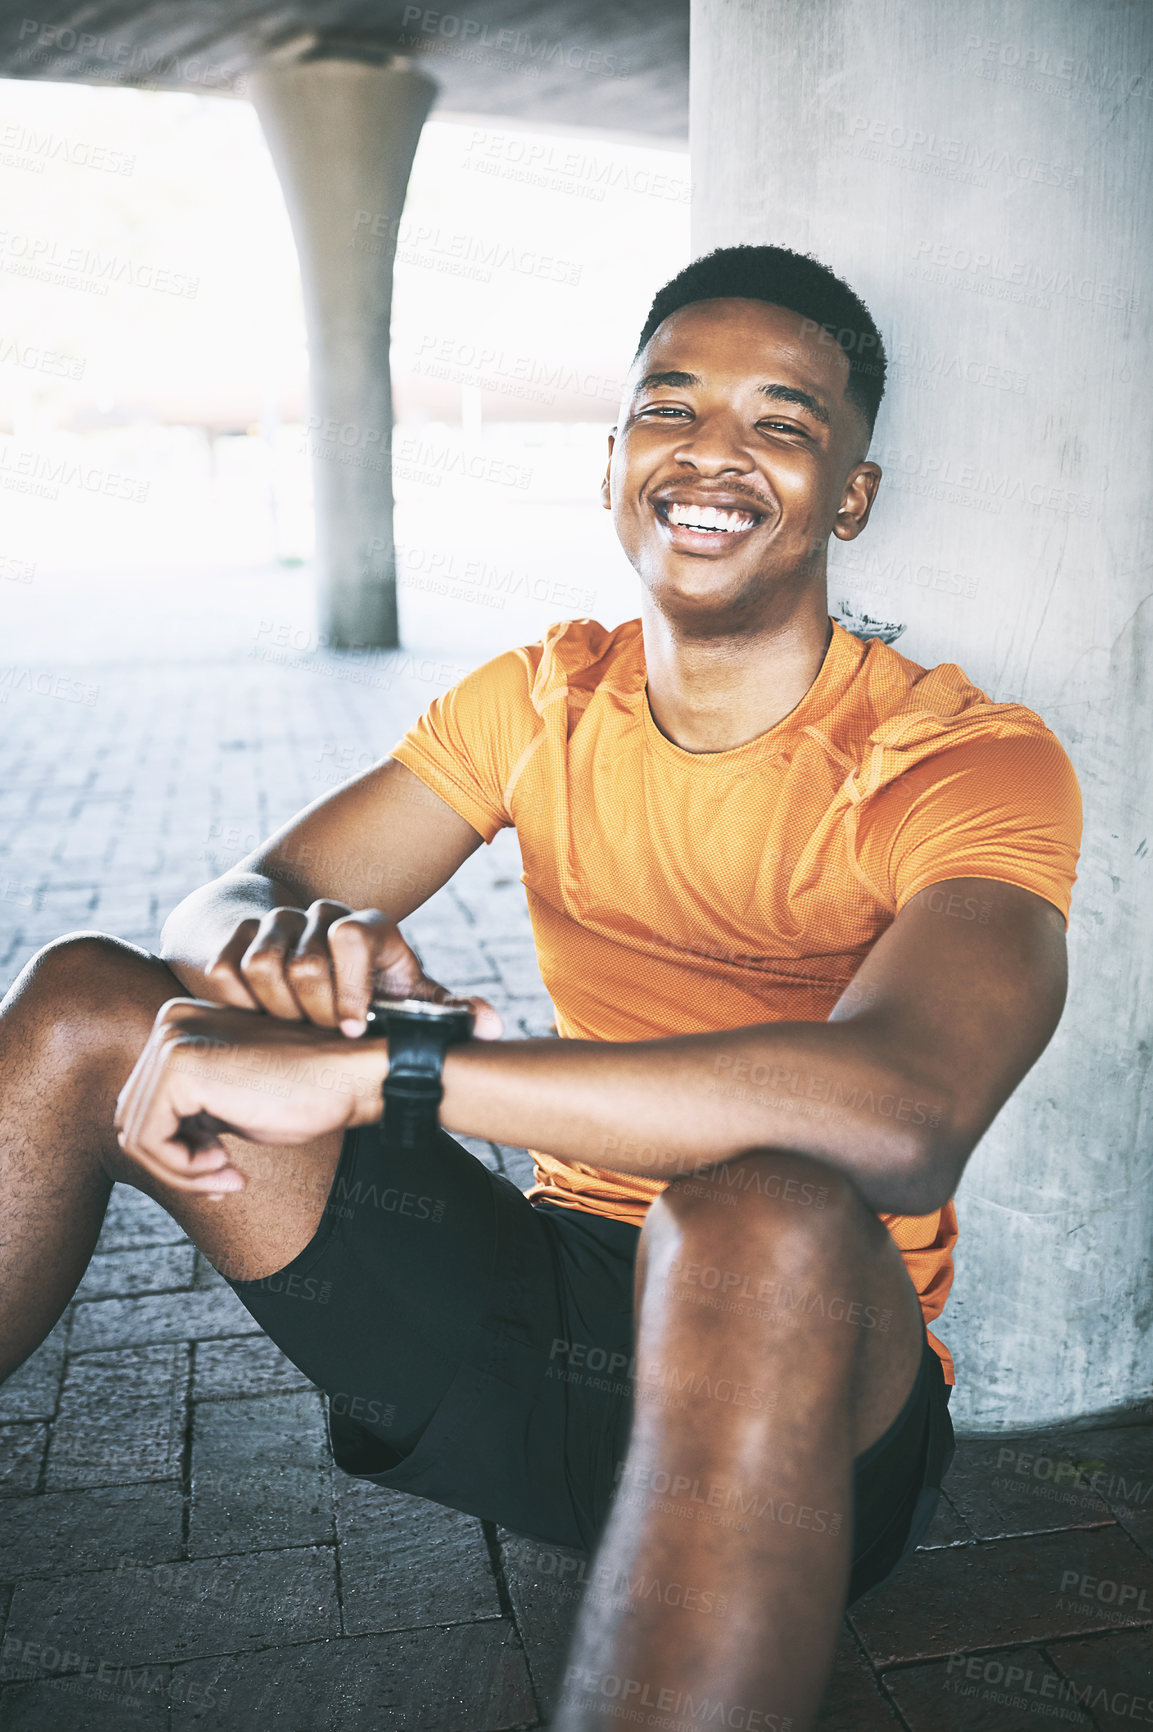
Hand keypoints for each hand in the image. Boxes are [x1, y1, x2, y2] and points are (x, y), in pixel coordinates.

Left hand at [114, 1000, 390, 1194]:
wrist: (350, 1076)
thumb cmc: (306, 1093)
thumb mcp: (231, 1101)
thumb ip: (189, 1112)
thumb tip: (145, 1151)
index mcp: (179, 1025)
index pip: (145, 1102)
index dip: (177, 1150)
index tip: (222, 1171)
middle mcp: (168, 1022)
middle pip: (132, 1117)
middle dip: (176, 1163)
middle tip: (225, 1180)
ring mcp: (172, 1040)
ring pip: (135, 1134)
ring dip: (181, 1171)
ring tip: (228, 1176)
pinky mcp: (180, 1066)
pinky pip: (150, 1140)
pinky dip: (183, 1169)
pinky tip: (227, 1166)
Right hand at [205, 900, 502, 1039]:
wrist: (297, 961)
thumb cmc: (363, 994)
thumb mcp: (405, 1002)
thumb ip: (443, 1015)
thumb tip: (493, 1027)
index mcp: (368, 926)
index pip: (352, 937)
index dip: (351, 991)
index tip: (351, 1032)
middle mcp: (319, 914)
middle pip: (303, 962)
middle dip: (311, 1013)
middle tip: (317, 1038)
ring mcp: (272, 921)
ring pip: (260, 964)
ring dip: (273, 1010)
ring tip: (291, 1031)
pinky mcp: (231, 937)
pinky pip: (225, 971)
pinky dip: (238, 1003)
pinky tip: (258, 1022)